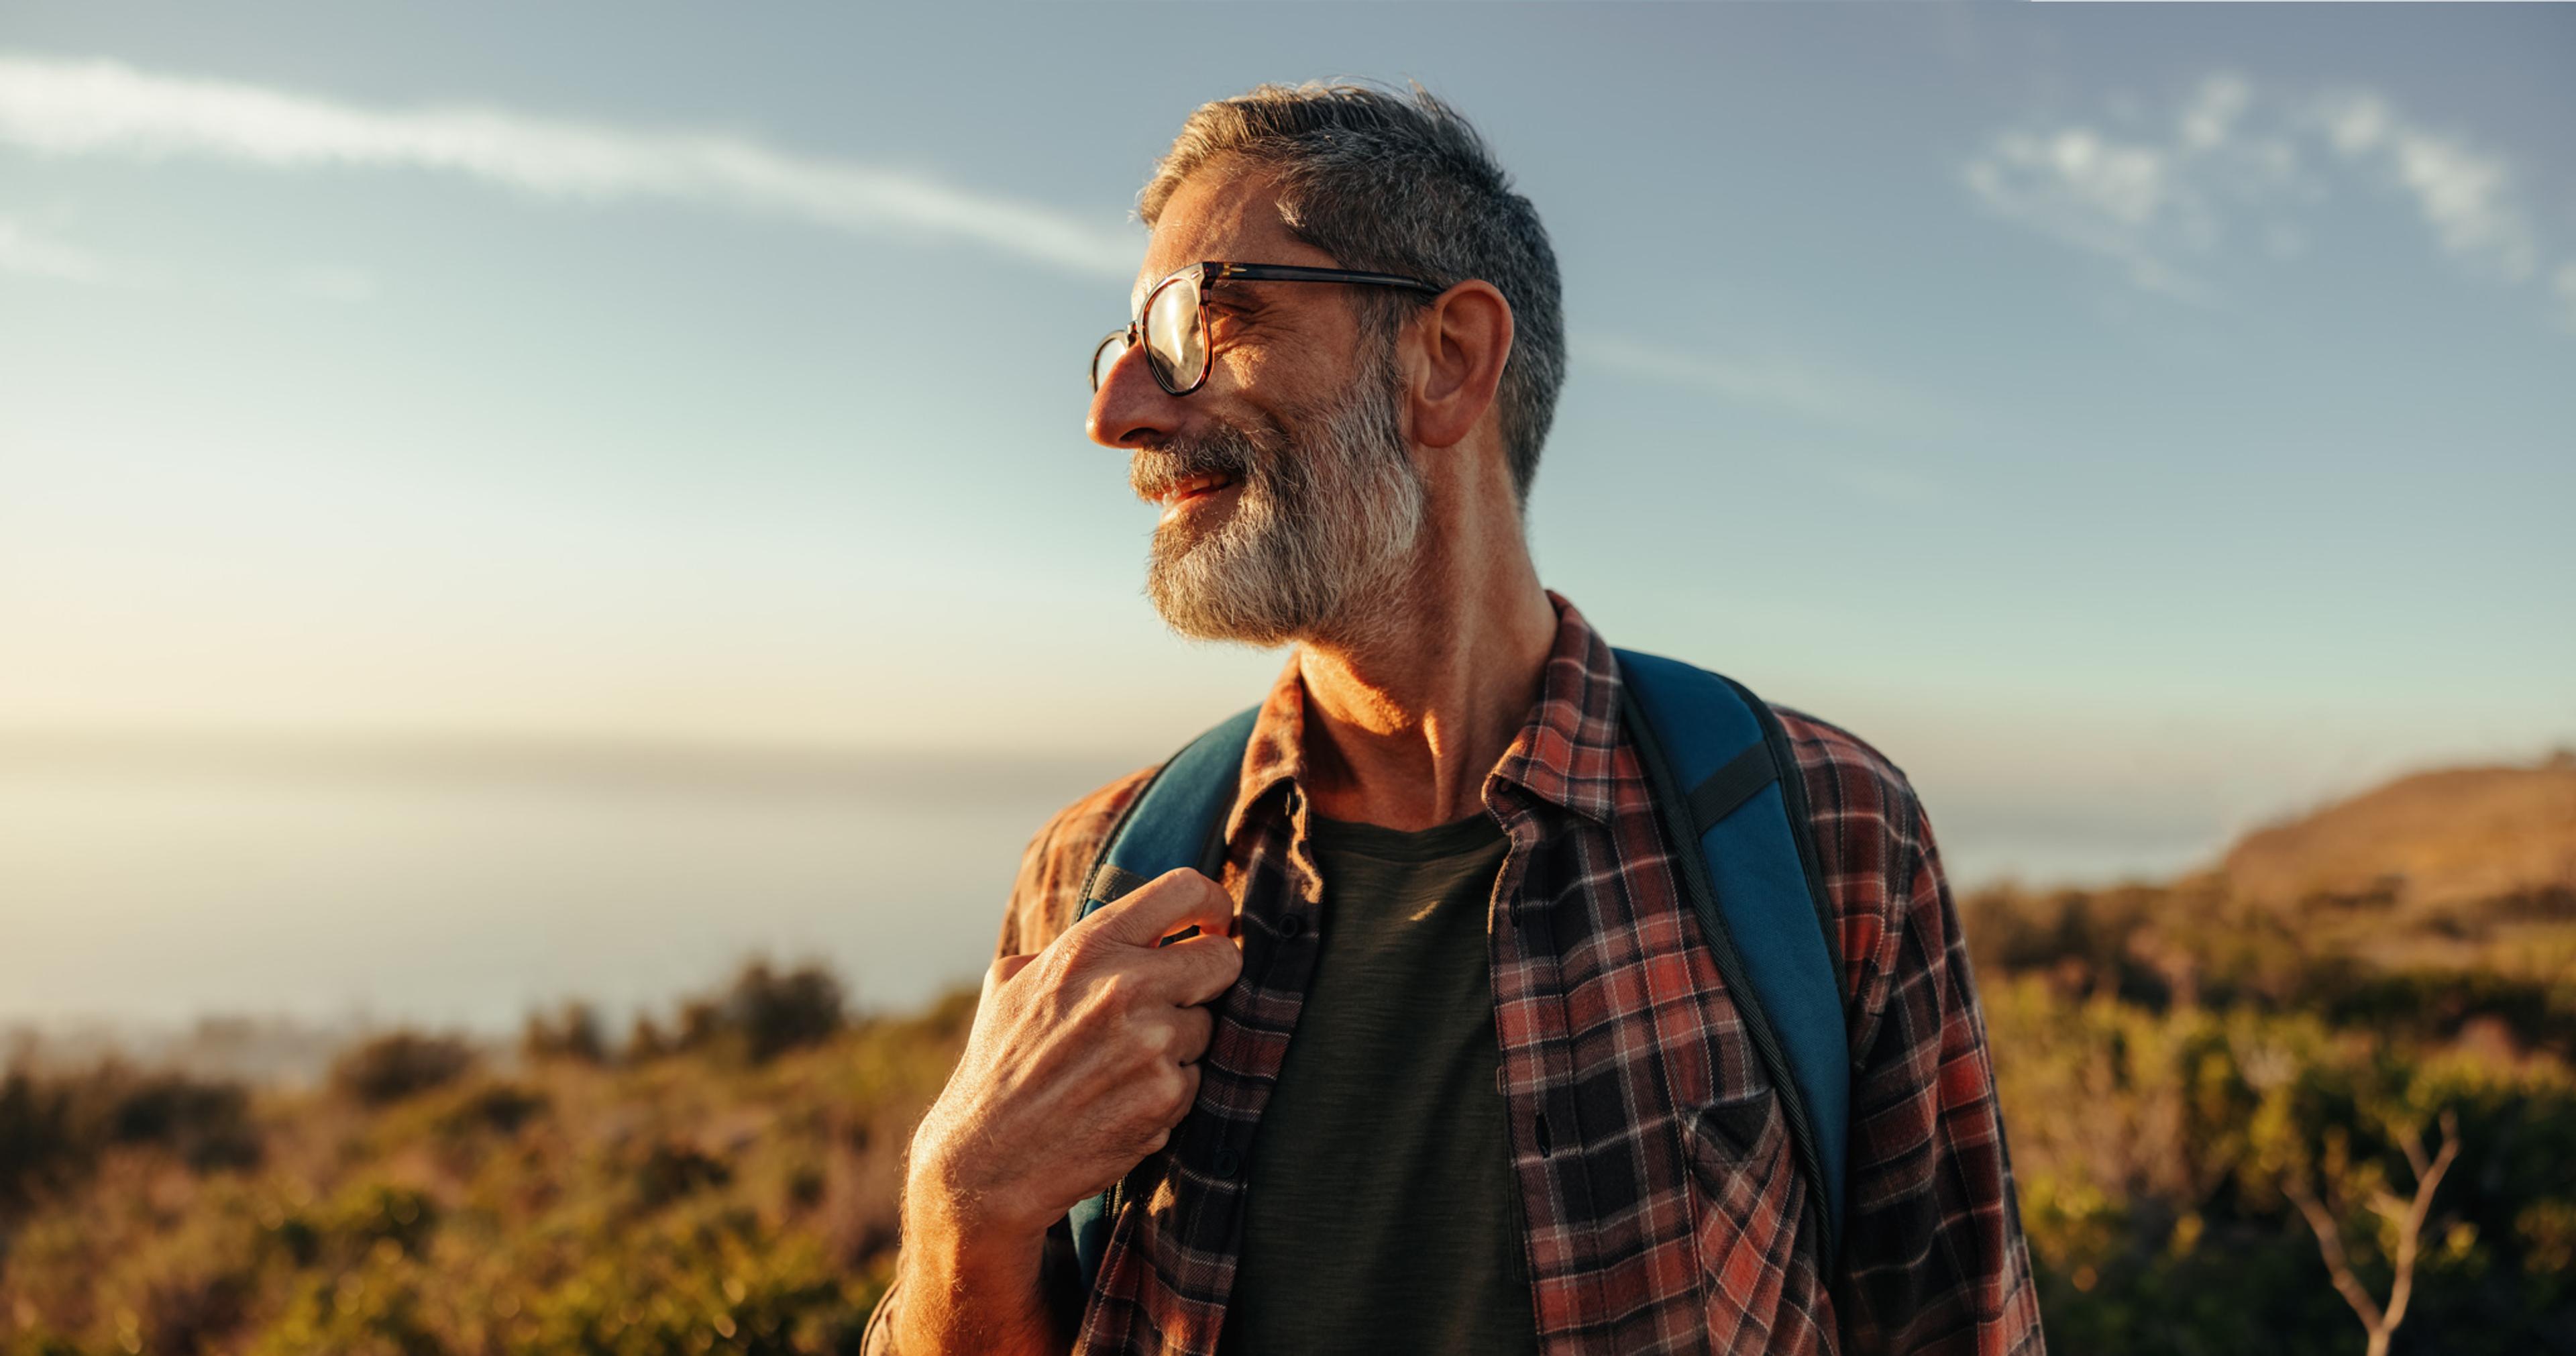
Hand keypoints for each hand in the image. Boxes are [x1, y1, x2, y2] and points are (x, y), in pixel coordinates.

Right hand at [907, 867, 1240, 1245]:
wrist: (986, 1160)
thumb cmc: (998, 1066)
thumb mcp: (1013, 983)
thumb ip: (1071, 948)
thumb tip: (1129, 931)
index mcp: (1087, 948)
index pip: (1183, 891)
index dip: (1212, 904)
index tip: (1213, 922)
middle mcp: (1125, 987)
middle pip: (1222, 961)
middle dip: (1208, 978)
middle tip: (1179, 999)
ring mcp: (1152, 1044)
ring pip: (1207, 1026)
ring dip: (1178, 1044)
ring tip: (1120, 1066)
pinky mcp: (1166, 1096)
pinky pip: (1195, 1078)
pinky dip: (1168, 1090)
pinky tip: (1121, 1101)